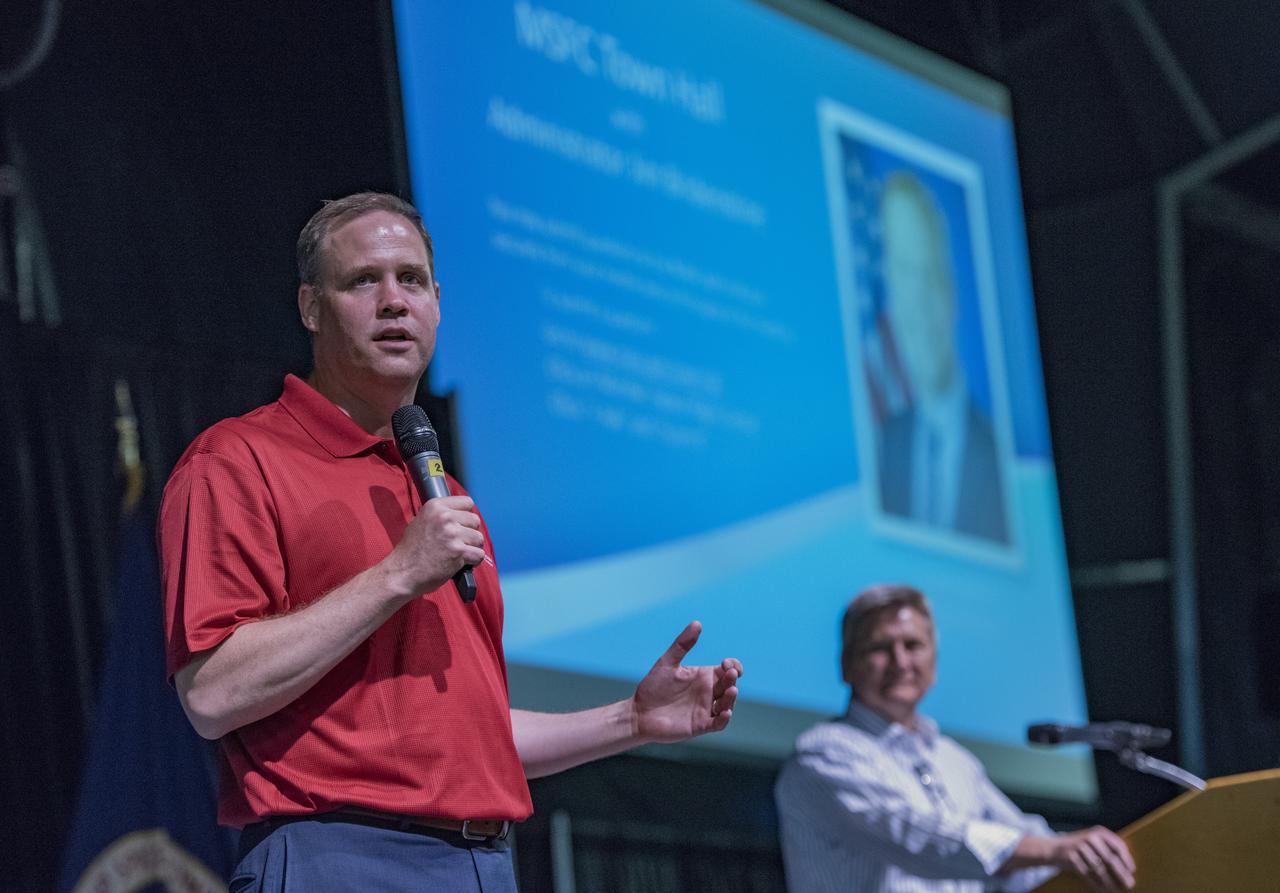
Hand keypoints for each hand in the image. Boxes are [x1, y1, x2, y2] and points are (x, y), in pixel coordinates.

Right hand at [385, 495, 484, 599]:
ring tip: (458, 553)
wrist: (402, 573)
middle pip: (475, 520)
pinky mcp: (458, 551)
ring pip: (479, 538)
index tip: (461, 525)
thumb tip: (459, 514)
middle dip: (470, 533)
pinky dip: (473, 561)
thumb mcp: (420, 522)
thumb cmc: (410, 551)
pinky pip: (479, 554)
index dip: (466, 516)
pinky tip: (462, 563)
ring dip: (472, 547)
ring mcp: (452, 534)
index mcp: (435, 506)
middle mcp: (444, 517)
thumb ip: (439, 515)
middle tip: (458, 542)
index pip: (467, 502)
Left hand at [631, 621, 742, 743]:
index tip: (726, 664)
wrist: (639, 713)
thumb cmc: (653, 687)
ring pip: (727, 704)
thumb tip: (697, 623)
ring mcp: (706, 709)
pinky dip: (724, 719)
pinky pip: (718, 724)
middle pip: (729, 685)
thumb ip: (683, 644)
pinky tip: (725, 713)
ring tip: (731, 690)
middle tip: (730, 673)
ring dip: (731, 698)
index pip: (728, 670)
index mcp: (703, 676)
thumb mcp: (668, 662)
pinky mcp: (701, 725)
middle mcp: (708, 693)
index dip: (733, 666)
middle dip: (732, 679)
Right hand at [1051, 826, 1135, 891]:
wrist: (1053, 847)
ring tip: (1116, 890)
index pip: (1118, 845)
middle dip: (1121, 873)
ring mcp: (1079, 847)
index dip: (1127, 859)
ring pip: (1099, 868)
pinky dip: (1096, 883)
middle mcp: (1090, 837)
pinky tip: (1102, 890)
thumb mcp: (1094, 841)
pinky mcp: (1071, 857)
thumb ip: (1109, 849)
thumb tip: (1128, 869)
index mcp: (1099, 832)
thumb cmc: (1080, 846)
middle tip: (1130, 884)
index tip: (1132, 871)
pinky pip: (1087, 874)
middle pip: (1110, 858)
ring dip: (1109, 882)